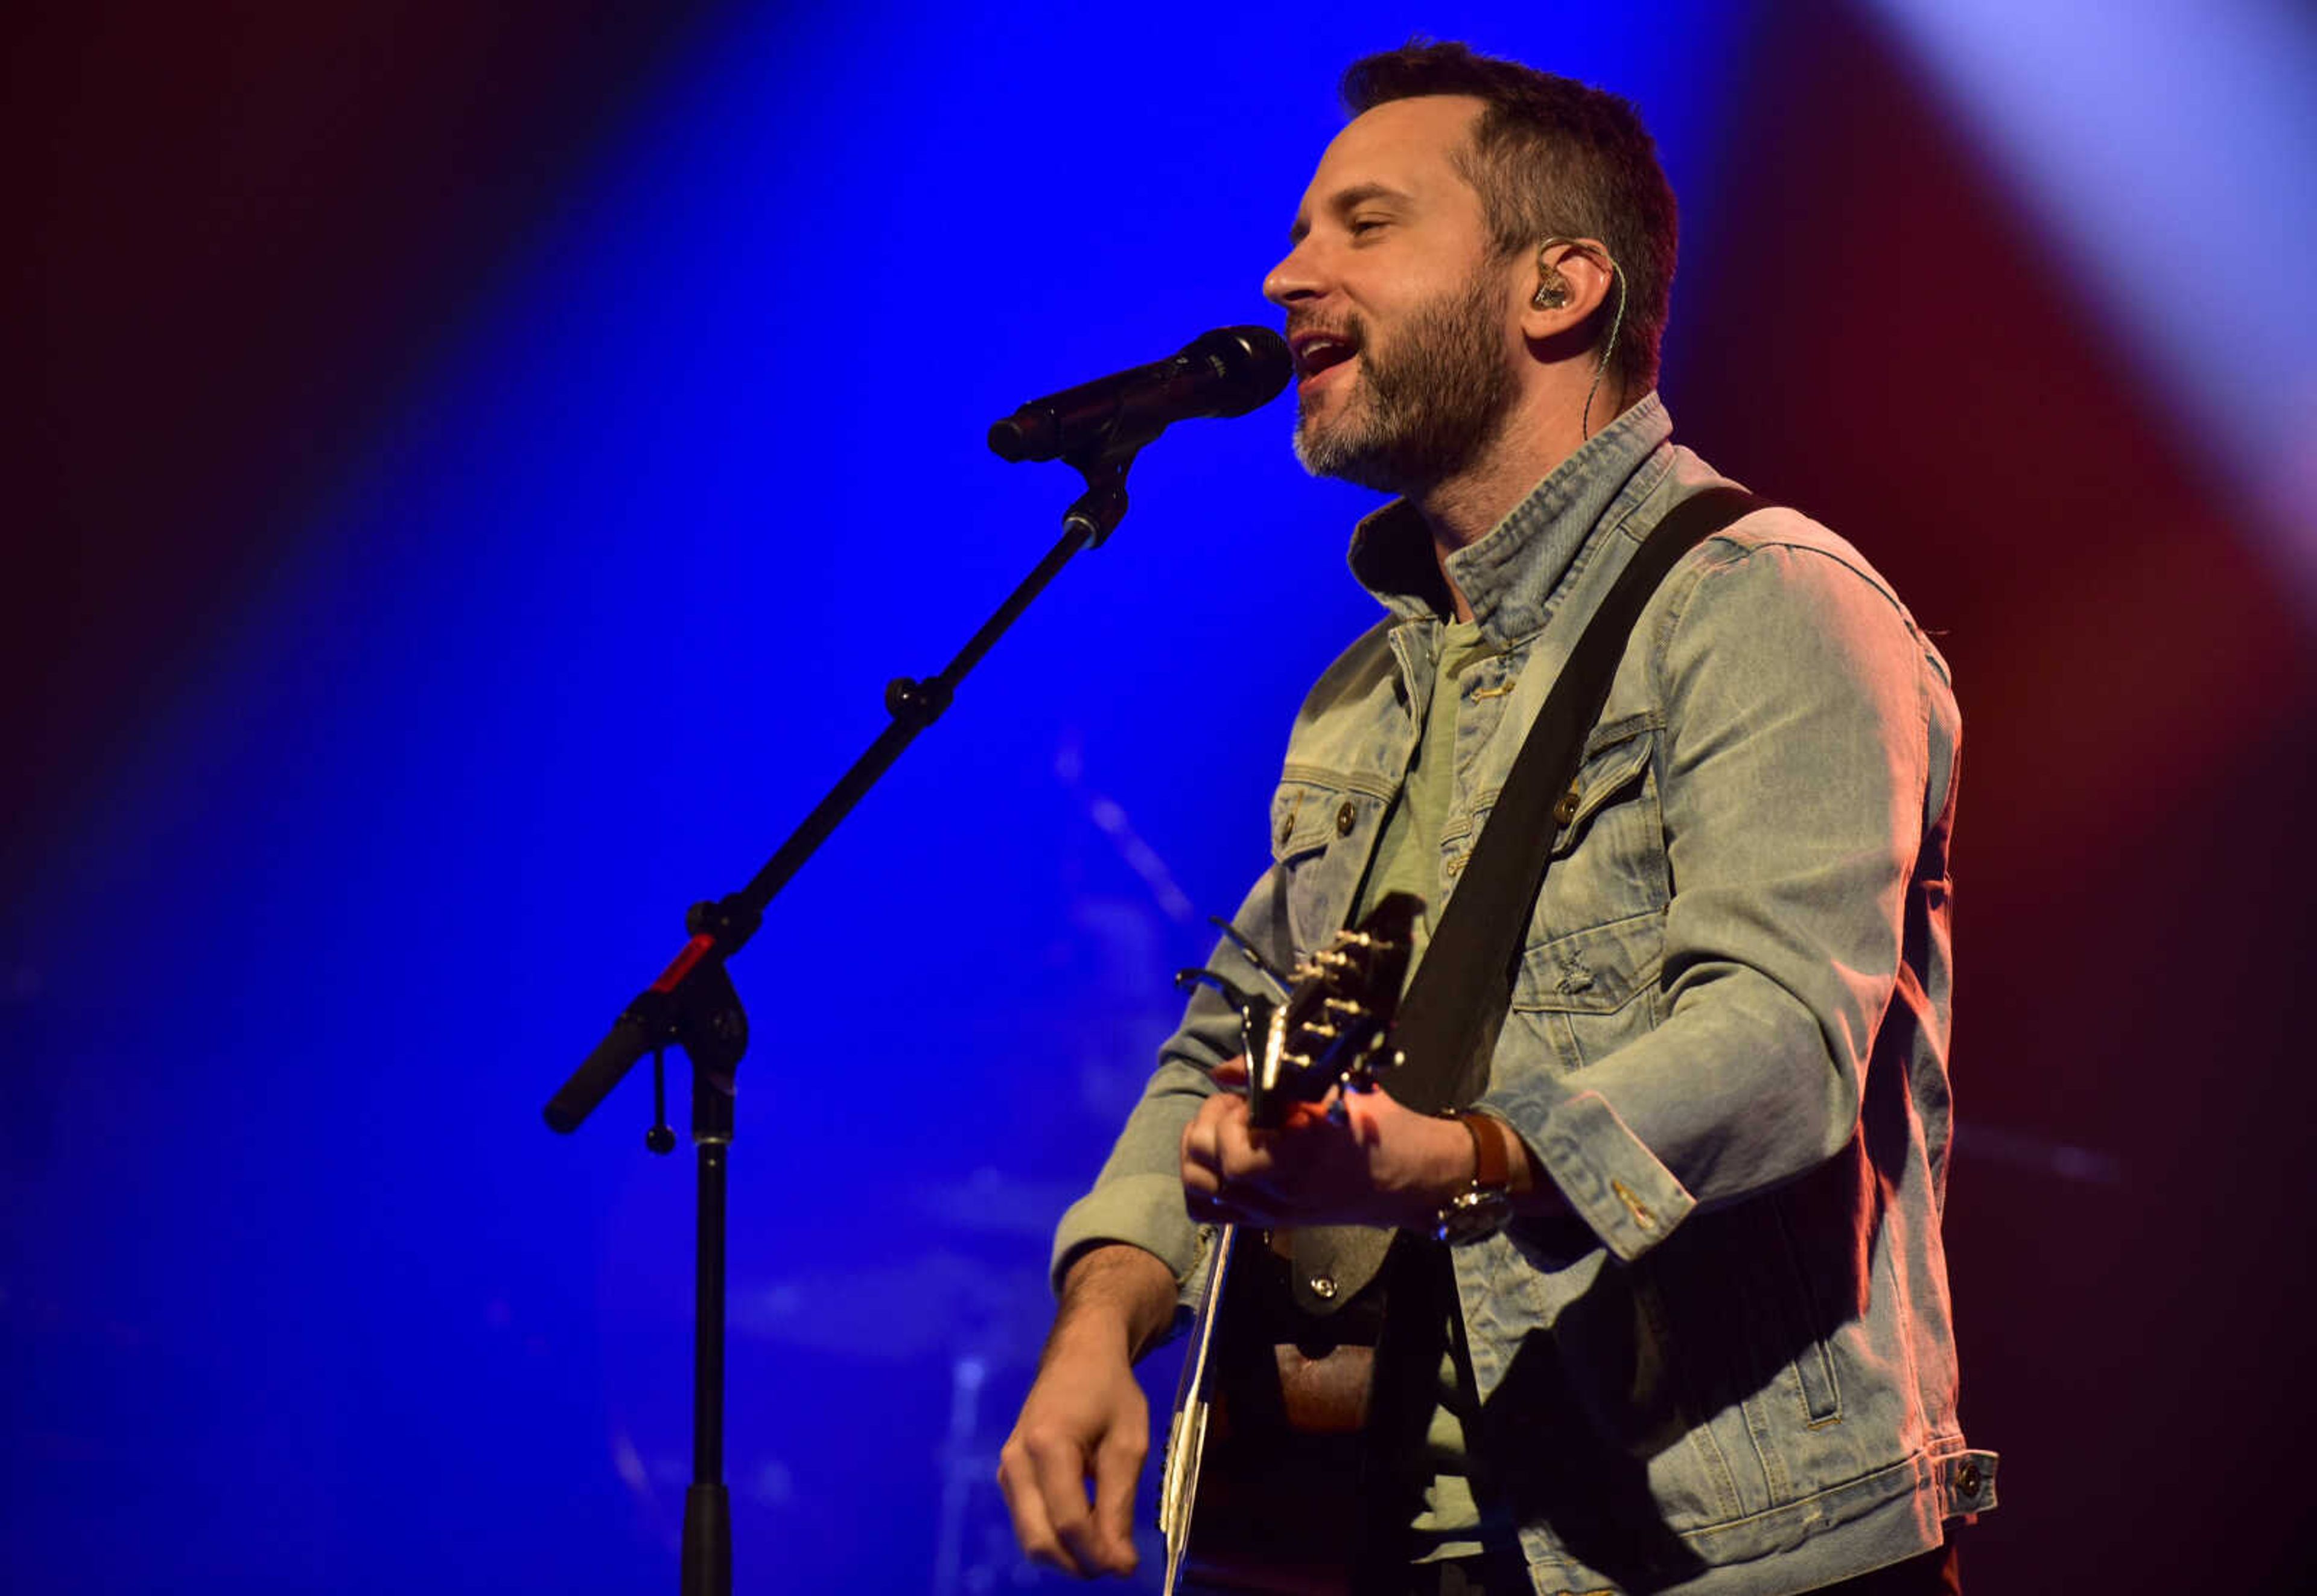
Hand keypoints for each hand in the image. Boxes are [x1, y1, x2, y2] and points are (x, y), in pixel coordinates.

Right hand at [996, 1246, 1170, 1577]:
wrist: (1079, 1354)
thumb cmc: (1109, 1391)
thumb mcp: (1127, 1444)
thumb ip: (1119, 1505)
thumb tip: (1121, 1566)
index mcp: (1047, 1446)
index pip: (1068, 1522)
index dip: (1098, 1554)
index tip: (1130, 1567)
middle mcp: (1016, 1461)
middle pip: (1039, 1541)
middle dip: (1079, 1563)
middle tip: (1117, 1562)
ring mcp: (1006, 1469)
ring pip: (1030, 1538)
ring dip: (1067, 1555)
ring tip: (1105, 1544)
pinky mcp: (1008, 1475)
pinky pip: (1028, 1522)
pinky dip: (1055, 1538)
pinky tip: (1086, 1526)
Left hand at [1177, 1059, 1473, 1230]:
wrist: (1408, 1175)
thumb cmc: (1379, 1127)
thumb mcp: (1338, 1085)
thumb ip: (1277, 1073)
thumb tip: (1222, 1071)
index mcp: (1299, 1159)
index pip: (1234, 1157)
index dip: (1228, 1120)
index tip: (1248, 1099)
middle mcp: (1278, 1194)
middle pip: (1204, 1171)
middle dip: (1207, 1126)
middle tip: (1235, 1106)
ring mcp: (1270, 1212)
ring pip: (1199, 1192)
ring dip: (1198, 1153)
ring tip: (1225, 1129)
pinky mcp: (1267, 1219)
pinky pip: (1211, 1212)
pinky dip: (1202, 1182)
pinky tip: (1222, 1156)